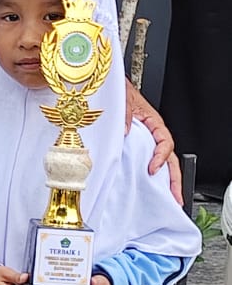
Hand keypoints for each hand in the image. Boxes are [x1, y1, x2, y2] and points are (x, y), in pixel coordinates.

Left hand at [123, 79, 180, 202]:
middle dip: (174, 179)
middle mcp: (151, 133)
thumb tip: (125, 131)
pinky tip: (148, 189)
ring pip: (160, 162)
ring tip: (168, 198)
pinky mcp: (133, 146)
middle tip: (176, 197)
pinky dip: (149, 176)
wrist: (109, 87)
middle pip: (168, 158)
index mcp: (153, 121)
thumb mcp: (123, 99)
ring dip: (165, 180)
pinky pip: (144, 162)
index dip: (160, 157)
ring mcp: (144, 141)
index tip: (153, 169)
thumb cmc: (120, 90)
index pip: (164, 142)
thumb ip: (126, 114)